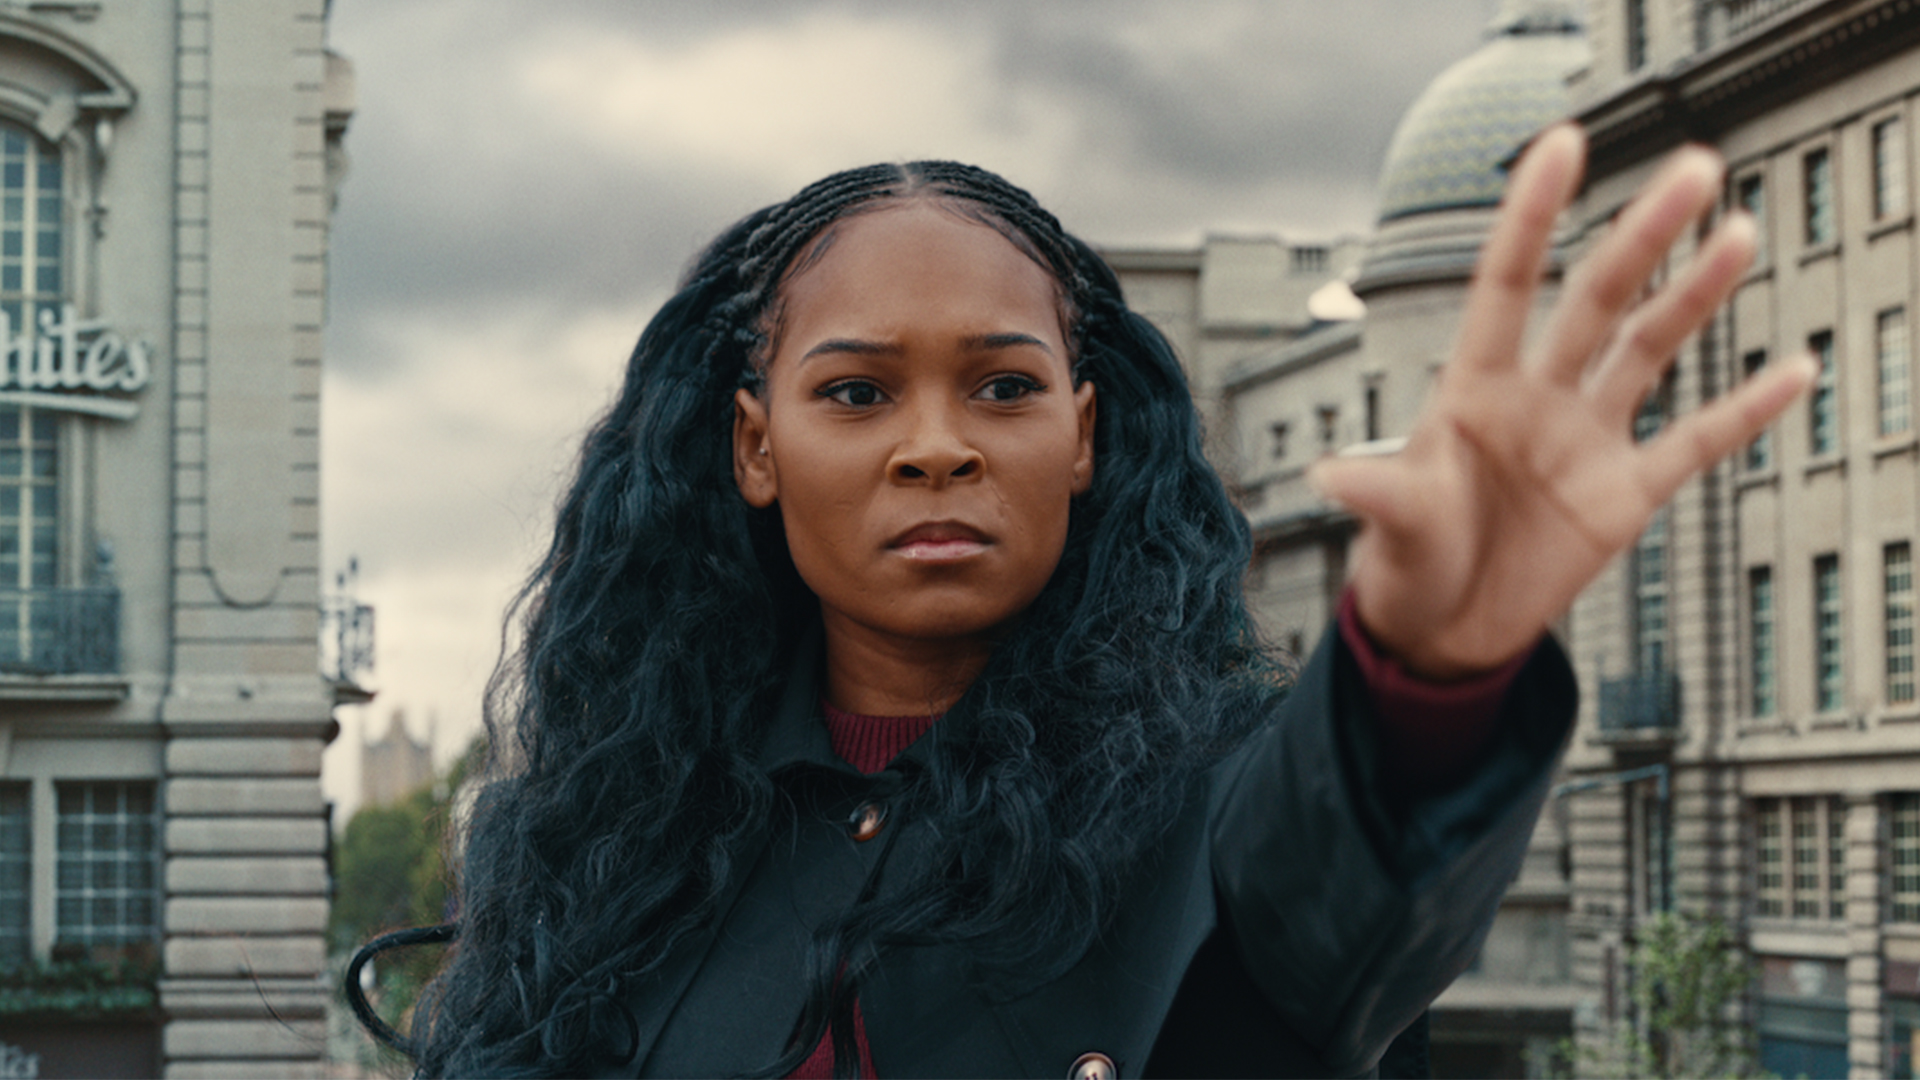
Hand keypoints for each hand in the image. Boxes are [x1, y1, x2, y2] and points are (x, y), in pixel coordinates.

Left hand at [1309, 124, 1815, 679]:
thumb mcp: (1393, 530)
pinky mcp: (1623, 493)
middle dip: (1643, 235)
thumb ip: (1382, 496)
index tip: (1563, 143)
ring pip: (1649, 348)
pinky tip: (1792, 369)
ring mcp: (1584, 440)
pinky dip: (1744, 410)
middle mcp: (1535, 399)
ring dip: (1696, 295)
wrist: (1441, 632)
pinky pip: (1695, 442)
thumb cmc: (1403, 569)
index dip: (1534, 215)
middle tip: (1696, 167)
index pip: (1506, 282)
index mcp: (1472, 389)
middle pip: (1596, 299)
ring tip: (1741, 232)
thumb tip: (1330, 476)